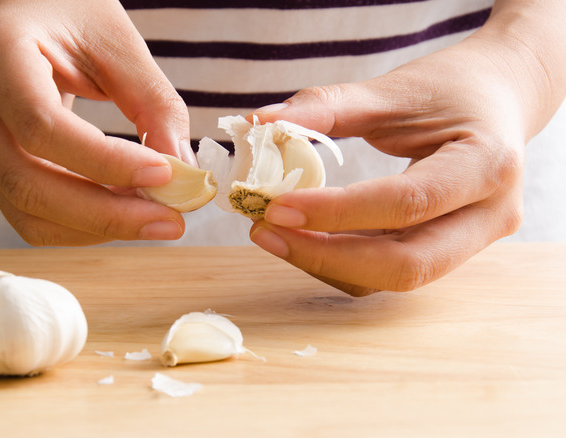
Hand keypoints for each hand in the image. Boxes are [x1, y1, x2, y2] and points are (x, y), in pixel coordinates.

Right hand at [0, 0, 193, 245]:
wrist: (19, 9)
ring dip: (96, 227)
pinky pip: (30, 212)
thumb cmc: (68, 10)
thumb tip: (182, 172)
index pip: (40, 125)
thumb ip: (152, 101)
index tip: (165, 175)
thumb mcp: (117, 39)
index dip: (104, 161)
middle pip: (24, 183)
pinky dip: (81, 224)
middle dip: (104, 215)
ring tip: (154, 218)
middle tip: (171, 222)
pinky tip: (124, 212)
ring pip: (24, 210)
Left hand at [249, 0, 565, 295]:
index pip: (406, 203)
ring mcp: (473, 241)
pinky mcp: (448, 251)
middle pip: (406, 265)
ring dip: (327, 263)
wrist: (501, 97)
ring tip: (274, 232)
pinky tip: (303, 236)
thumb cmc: (452, 87)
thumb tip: (258, 123)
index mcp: (487, 165)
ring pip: (394, 277)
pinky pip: (389, 270)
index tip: (276, 207)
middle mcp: (490, 215)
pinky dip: (341, 260)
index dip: (336, 212)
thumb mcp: (393, 89)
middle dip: (327, 256)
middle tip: (265, 231)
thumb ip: (326, 107)